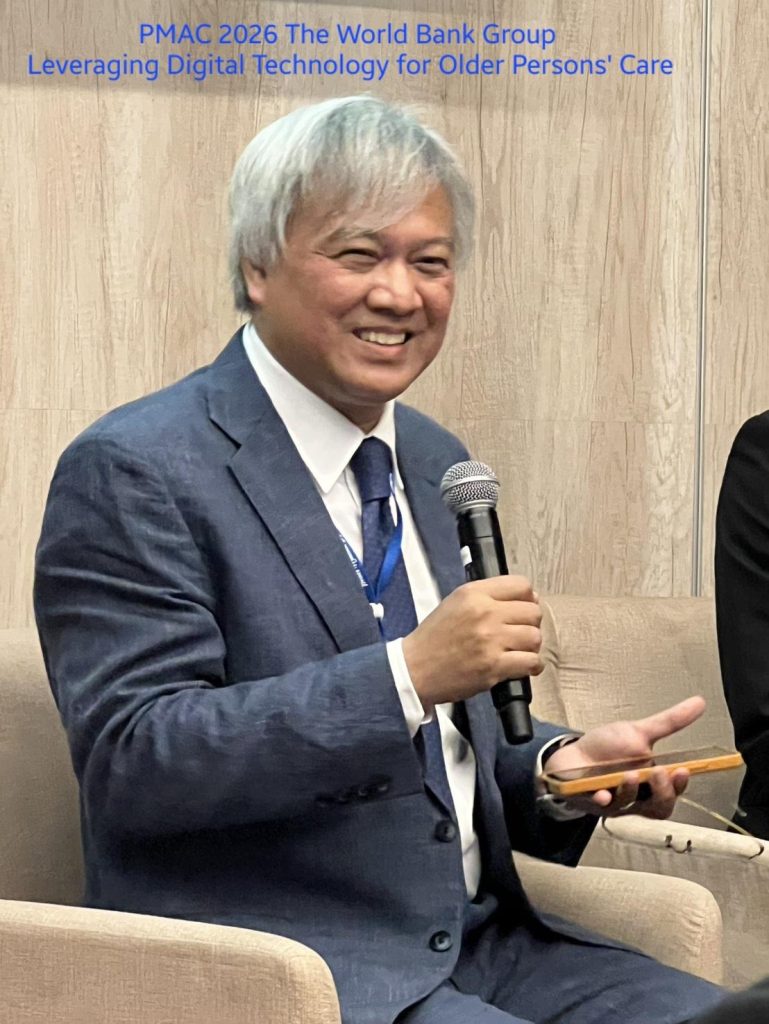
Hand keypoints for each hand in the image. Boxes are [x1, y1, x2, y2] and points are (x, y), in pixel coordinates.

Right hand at [401, 576, 541, 709]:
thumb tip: (527, 599)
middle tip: (519, 633)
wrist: (415, 669)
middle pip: (533, 612)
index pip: (521, 585)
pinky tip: (523, 666)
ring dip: (531, 646)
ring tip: (519, 650)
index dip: (528, 598)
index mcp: (474, 593)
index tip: (523, 609)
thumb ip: (487, 596)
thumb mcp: (456, 602)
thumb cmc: (435, 638)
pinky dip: (532, 666)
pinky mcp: (494, 666)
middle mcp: (484, 612)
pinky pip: (531, 661)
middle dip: (530, 624)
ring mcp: (490, 640)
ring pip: (535, 637)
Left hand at [544, 696, 705, 819]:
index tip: (683, 770)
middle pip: (659, 808)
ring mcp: (616, 802)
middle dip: (663, 793)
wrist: (573, 756)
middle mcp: (638, 797)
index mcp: (652, 781)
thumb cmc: (608, 748)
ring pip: (631, 807)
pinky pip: (600, 806)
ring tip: (630, 774)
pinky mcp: (593, 802)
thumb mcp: (638, 731)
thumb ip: (669, 722)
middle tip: (658, 772)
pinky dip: (603, 799)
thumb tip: (700, 702)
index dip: (679, 785)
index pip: (674, 790)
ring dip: (632, 791)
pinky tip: (602, 794)